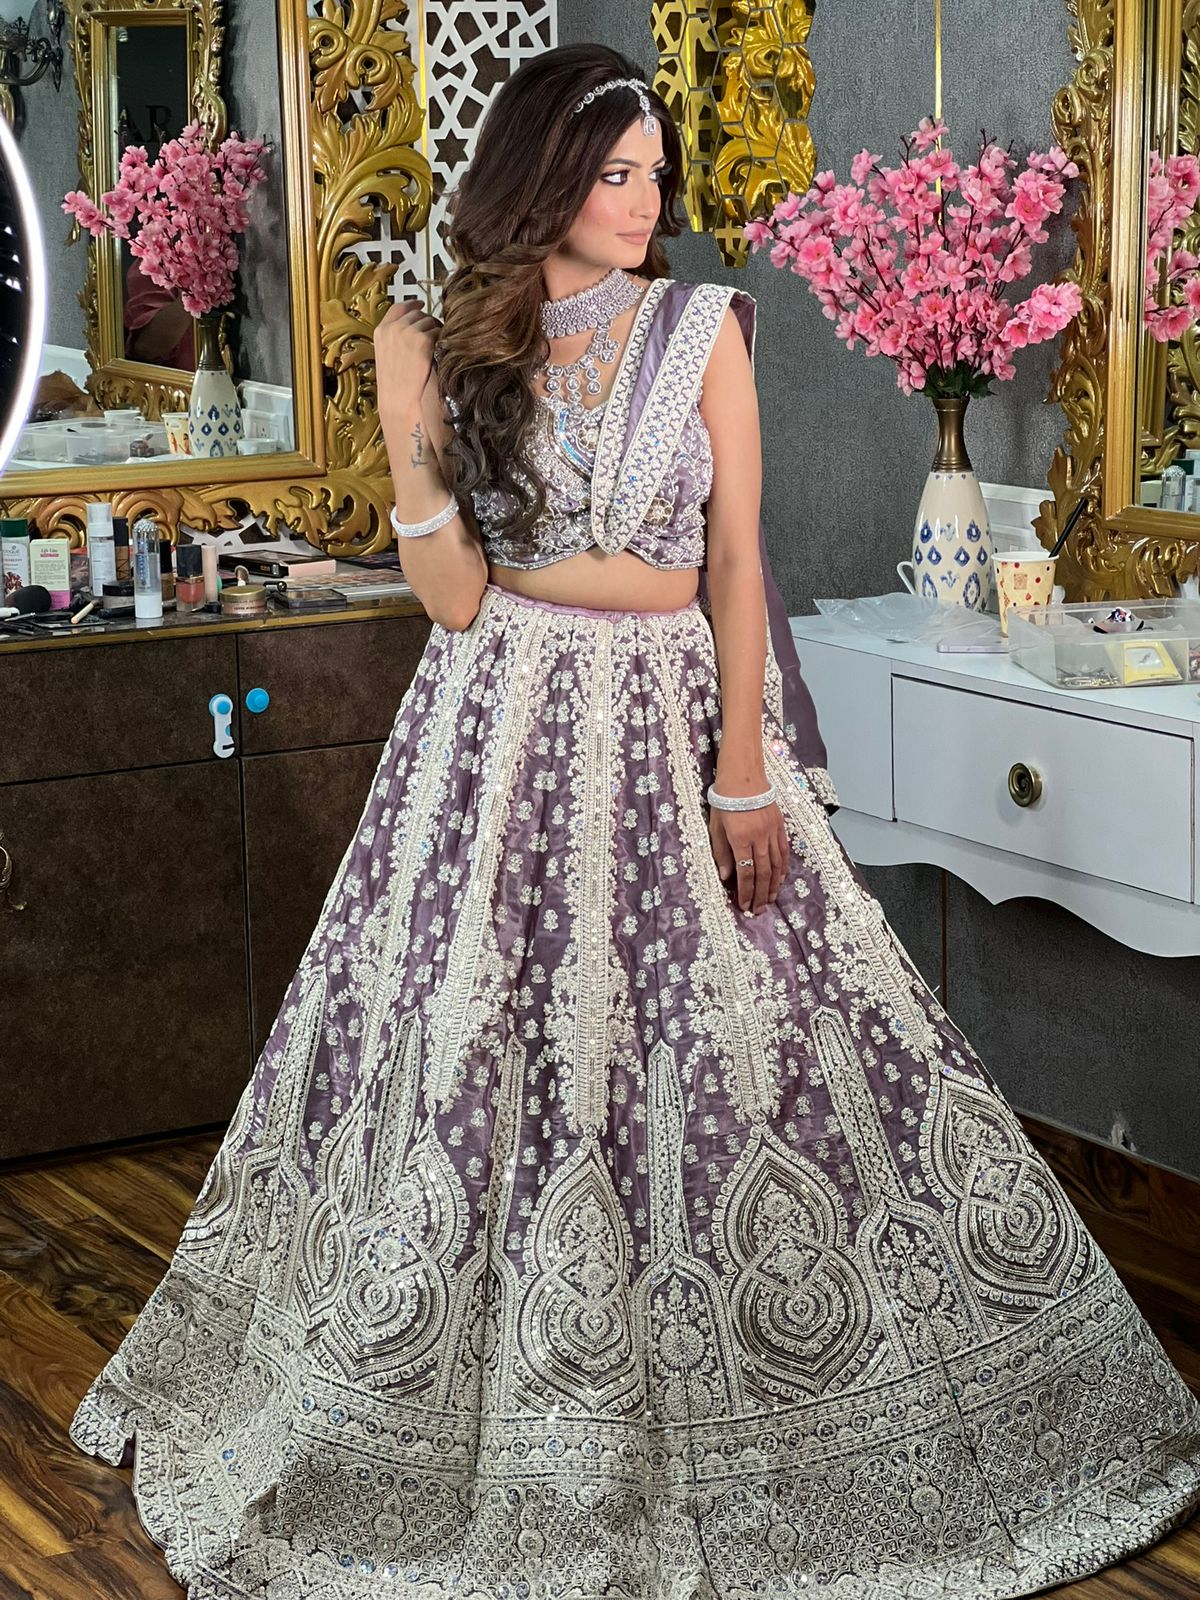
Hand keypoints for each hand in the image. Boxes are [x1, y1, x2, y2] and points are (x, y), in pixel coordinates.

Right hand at [373, 297, 442, 417]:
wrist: (398, 400)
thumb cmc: (394, 385)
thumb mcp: (387, 355)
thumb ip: (395, 337)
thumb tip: (413, 326)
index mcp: (381, 331)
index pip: (398, 307)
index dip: (411, 304)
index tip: (419, 304)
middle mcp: (394, 328)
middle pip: (417, 313)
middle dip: (426, 321)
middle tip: (432, 333)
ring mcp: (408, 332)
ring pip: (429, 321)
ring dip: (435, 330)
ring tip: (434, 346)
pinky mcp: (423, 340)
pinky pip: (438, 331)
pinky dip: (441, 339)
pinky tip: (438, 351)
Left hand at [708, 799, 789, 914]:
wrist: (744, 776)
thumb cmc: (724, 800)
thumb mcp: (716, 826)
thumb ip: (720, 852)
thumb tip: (725, 876)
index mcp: (740, 838)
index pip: (745, 873)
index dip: (745, 892)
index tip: (743, 905)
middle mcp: (759, 838)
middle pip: (762, 873)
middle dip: (760, 894)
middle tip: (758, 910)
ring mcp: (772, 832)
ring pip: (776, 865)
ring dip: (773, 885)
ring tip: (770, 900)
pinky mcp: (780, 826)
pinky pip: (784, 852)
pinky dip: (783, 868)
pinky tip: (780, 880)